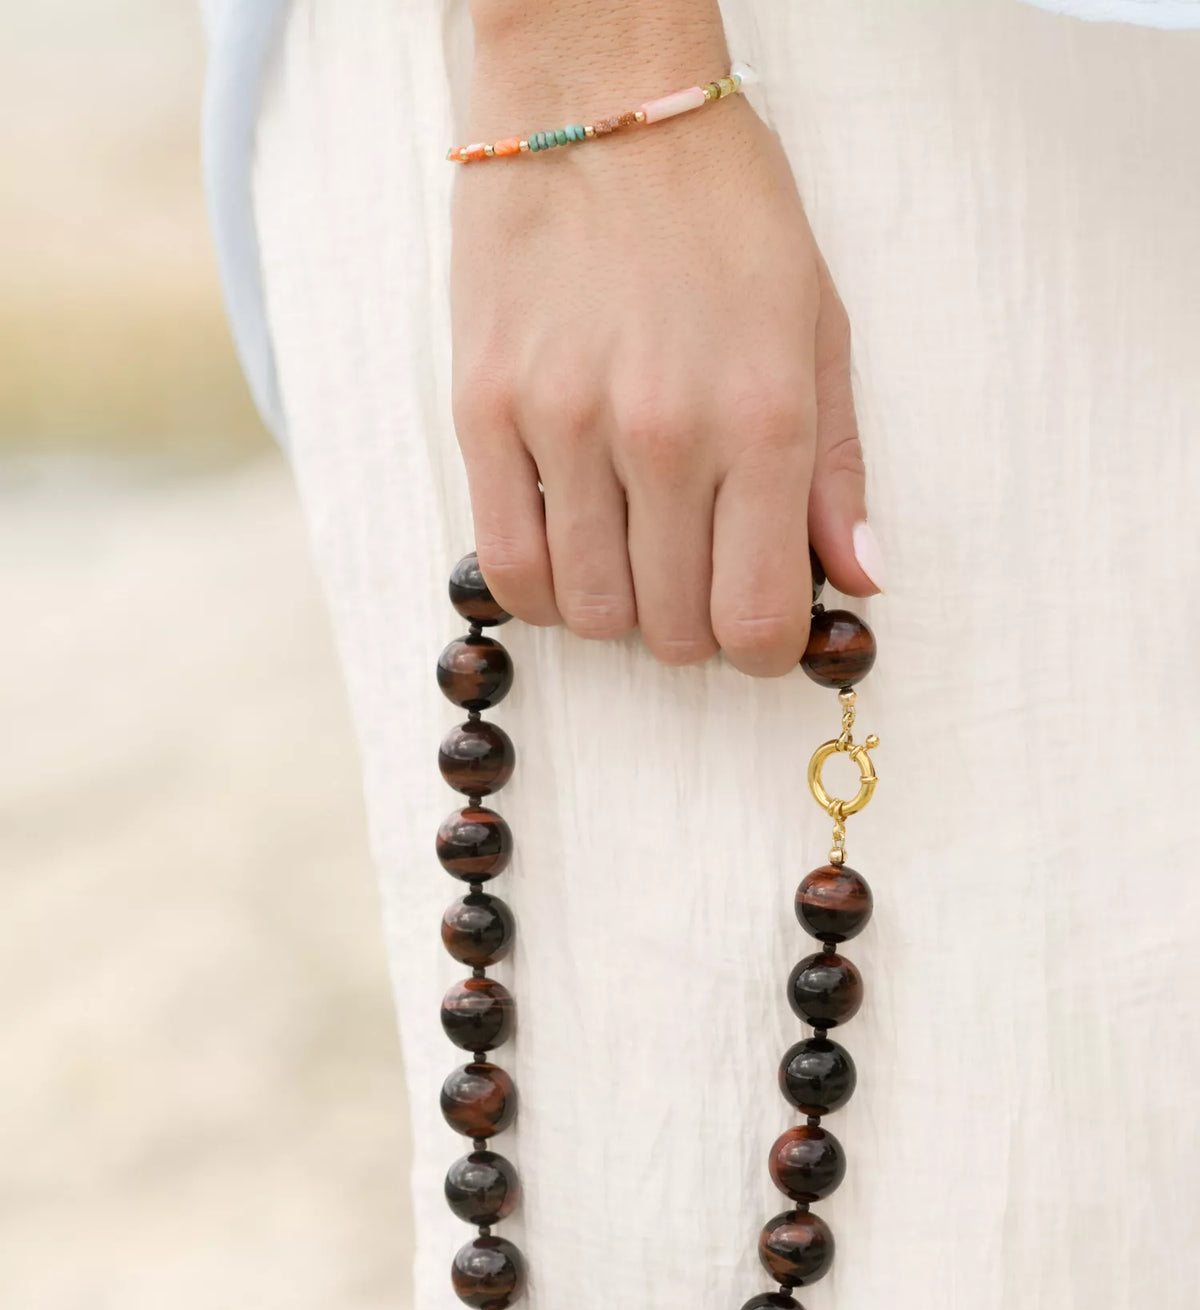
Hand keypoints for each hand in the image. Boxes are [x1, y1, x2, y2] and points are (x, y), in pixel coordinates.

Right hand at [452, 3, 881, 676]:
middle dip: (691, 629)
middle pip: (673, 630)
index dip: (760, 652)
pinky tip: (567, 555)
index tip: (754, 630)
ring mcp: (565, 425)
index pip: (757, 619)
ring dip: (618, 612)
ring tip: (629, 560)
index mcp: (764, 418)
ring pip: (590, 612)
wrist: (597, 99)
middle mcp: (665, 434)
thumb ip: (838, 470)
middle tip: (692, 580)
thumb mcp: (817, 326)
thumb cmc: (724, 211)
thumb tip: (860, 583)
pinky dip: (544, 591)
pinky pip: (506, 567)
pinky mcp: (485, 411)